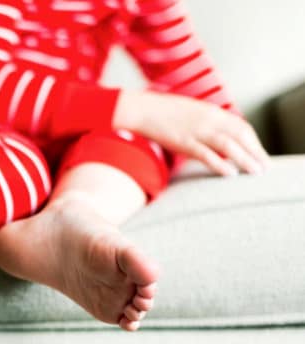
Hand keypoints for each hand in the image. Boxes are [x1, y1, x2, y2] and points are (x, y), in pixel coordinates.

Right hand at [113, 90, 269, 175]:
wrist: (140, 108)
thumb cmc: (161, 112)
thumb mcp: (189, 112)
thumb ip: (204, 121)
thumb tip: (215, 135)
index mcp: (211, 111)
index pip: (241, 126)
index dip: (253, 142)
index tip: (259, 154)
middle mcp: (208, 119)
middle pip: (240, 136)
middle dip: (255, 152)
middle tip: (264, 168)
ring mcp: (196, 130)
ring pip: (229, 145)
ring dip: (245, 159)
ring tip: (254, 172)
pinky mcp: (183, 141)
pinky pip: (206, 154)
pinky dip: (220, 164)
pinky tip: (230, 174)